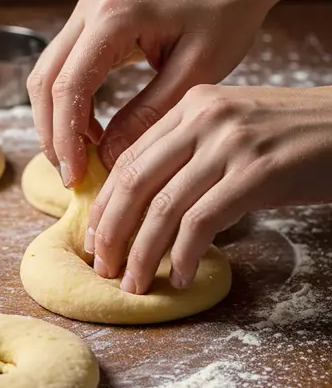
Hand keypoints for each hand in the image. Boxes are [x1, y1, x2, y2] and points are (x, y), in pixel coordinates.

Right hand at [27, 0, 281, 187]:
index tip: (74, 176)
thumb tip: (110, 156)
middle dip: (51, 133)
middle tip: (69, 174)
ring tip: (79, 157)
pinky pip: (65, 67)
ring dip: (56, 119)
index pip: (68, 87)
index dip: (64, 138)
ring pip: (48, 75)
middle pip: (44, 81)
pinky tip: (92, 130)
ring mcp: (86, 12)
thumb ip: (150, 113)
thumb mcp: (197, 70)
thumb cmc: (227, 12)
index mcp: (114, 17)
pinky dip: (70, 103)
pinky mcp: (92, 20)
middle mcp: (89, 9)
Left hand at [83, 84, 331, 293]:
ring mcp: (230, 144)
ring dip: (142, 252)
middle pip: (135, 183)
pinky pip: (202, 222)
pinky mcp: (257, 173)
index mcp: (190, 105)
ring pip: (163, 207)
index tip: (94, 236)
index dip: (105, 204)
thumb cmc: (292, 136)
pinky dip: (183, 254)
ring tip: (134, 282)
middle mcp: (204, 118)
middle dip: (112, 231)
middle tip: (103, 266)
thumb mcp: (232, 129)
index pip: (128, 159)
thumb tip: (144, 203)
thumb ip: (187, 152)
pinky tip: (179, 275)